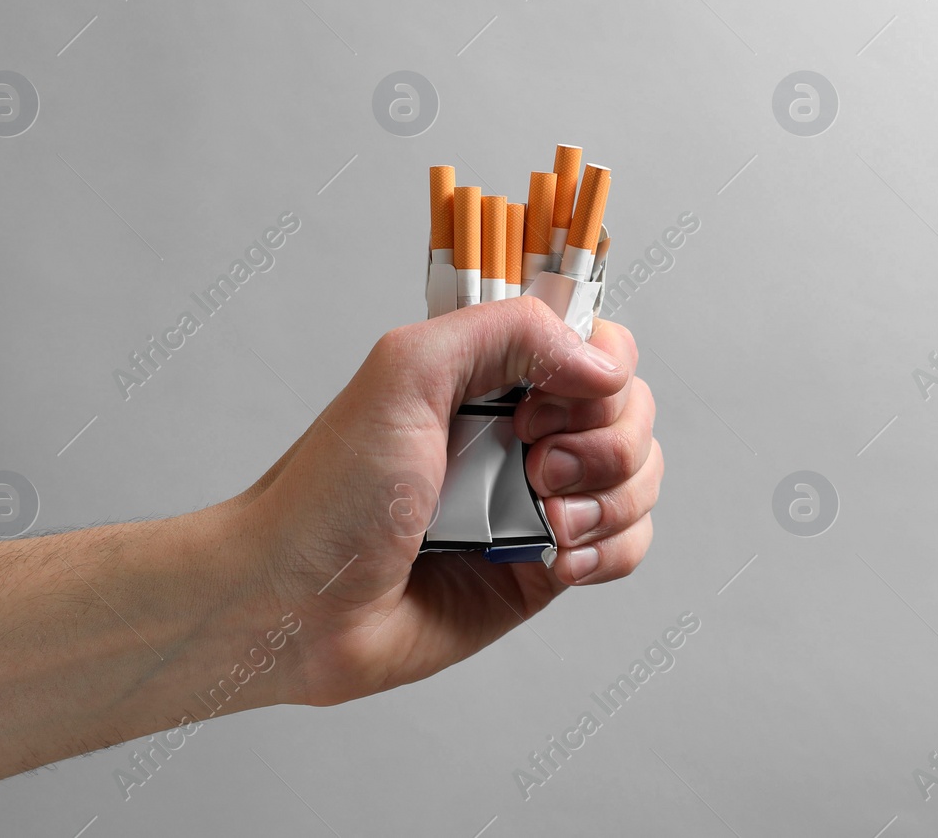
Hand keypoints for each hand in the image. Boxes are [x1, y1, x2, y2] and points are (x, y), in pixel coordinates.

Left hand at [237, 296, 660, 706]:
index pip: (597, 345)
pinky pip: (627, 545)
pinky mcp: (547, 568)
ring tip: (545, 523)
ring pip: (640, 478)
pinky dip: (610, 550)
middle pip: (633, 411)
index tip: (538, 406)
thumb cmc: (331, 493)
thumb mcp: (408, 371)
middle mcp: (525, 431)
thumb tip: (603, 365)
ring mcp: (541, 501)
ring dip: (610, 499)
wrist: (297, 606)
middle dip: (606, 442)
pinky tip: (557, 561)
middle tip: (536, 468)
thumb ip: (508, 332)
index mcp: (493, 374)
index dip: (595, 371)